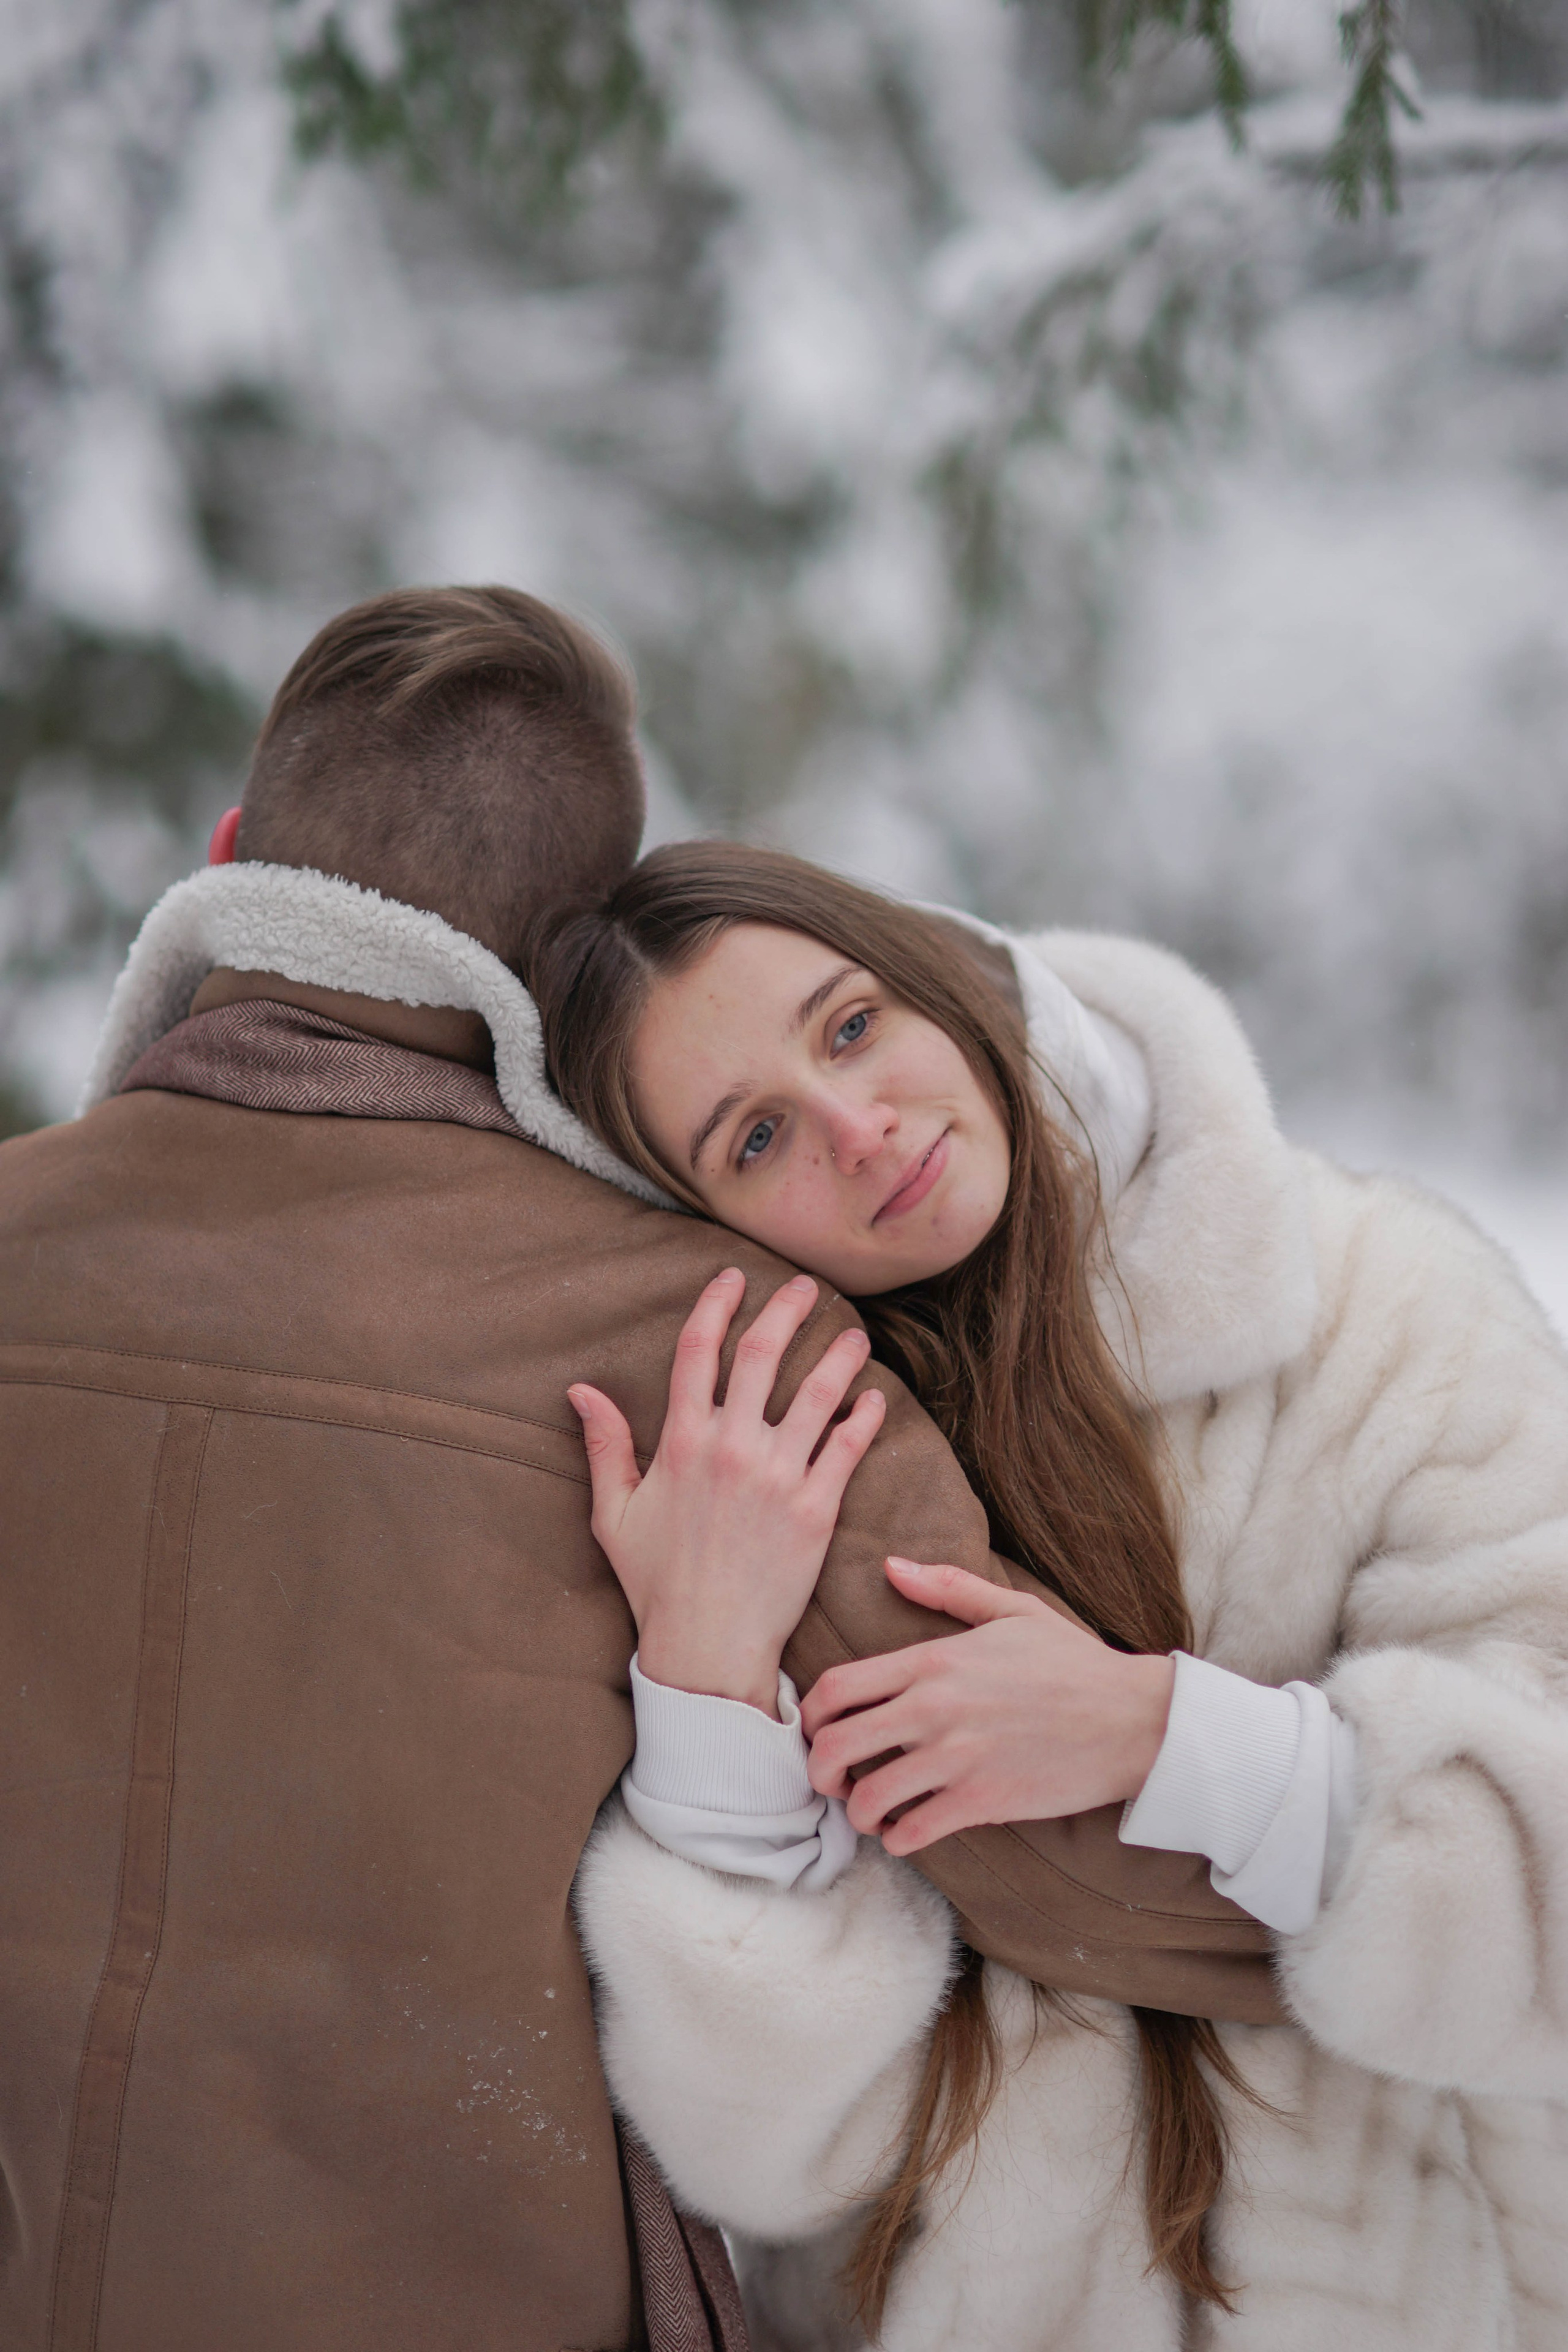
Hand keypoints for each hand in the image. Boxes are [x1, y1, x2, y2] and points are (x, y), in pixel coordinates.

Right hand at [568, 1269, 886, 1715]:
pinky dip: (865, 1416)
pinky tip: (874, 1398)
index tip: (734, 1277)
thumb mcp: (615, 1514)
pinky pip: (848, 1447)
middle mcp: (731, 1448)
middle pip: (761, 1354)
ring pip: (816, 1393)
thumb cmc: (657, 1582)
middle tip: (808, 1288)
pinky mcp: (817, 1509)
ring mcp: (778, 1476)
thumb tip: (581, 1390)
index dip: (716, 1304)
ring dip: (838, 1355)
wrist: (708, 1644)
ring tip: (854, 1335)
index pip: (697, 1349)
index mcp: (681, 1442)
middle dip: (787, 1310)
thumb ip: (606, 1446)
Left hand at [801, 1556, 1175, 1853]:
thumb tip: (891, 1566)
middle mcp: (934, 1708)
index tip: (816, 1731)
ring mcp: (956, 1757)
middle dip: (818, 1771)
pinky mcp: (982, 1800)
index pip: (837, 1686)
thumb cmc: (1073, 1663)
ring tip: (871, 1811)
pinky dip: (898, 1840)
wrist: (1131, 1719)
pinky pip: (912, 1832)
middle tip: (831, 1782)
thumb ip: (947, 1587)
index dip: (809, 1715)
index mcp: (933, 1660)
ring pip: (867, 1797)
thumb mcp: (1012, 1610)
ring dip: (857, 1812)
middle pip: (836, 1745)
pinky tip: (908, 1832)